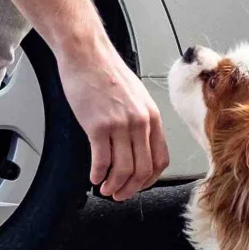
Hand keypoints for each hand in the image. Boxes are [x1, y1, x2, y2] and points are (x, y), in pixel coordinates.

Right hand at [58, 40, 167, 200]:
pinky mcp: (98, 126)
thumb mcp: (136, 97)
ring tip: (105, 189)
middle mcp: (140, 122)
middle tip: (119, 194)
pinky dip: (98, 175)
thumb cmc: (107, 72)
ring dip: (114, 186)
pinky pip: (101, 160)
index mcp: (152, 117)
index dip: (149, 180)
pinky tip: (94, 177)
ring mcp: (120, 125)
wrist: (87, 54)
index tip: (138, 185)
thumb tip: (137, 146)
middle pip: (143, 169)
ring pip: (123, 169)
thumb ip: (140, 121)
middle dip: (131, 189)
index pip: (160, 159)